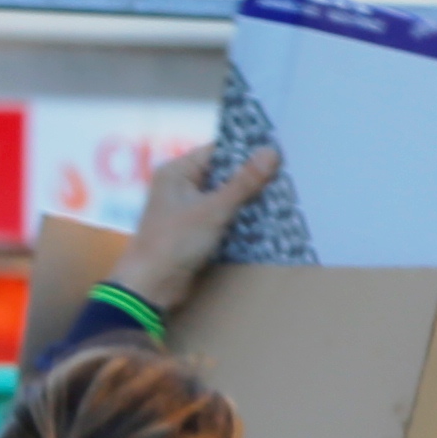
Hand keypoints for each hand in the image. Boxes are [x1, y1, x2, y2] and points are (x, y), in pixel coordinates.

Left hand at [104, 141, 279, 316]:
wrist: (151, 286)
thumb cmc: (175, 242)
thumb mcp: (214, 210)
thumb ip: (243, 183)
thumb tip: (272, 152)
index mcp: (177, 171)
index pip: (217, 151)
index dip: (246, 151)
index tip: (277, 151)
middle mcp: (180, 186)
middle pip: (222, 174)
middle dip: (250, 177)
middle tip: (285, 173)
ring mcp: (186, 209)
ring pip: (223, 197)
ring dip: (246, 200)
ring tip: (281, 195)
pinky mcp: (193, 231)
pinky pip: (221, 217)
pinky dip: (238, 218)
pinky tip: (263, 220)